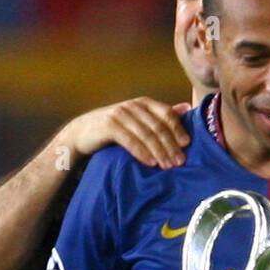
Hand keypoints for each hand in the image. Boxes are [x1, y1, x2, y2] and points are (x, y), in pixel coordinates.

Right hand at [60, 98, 190, 169]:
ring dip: (159, 152)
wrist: (82, 132)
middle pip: (158, 126)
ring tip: (168, 166)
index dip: (178, 129)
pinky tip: (151, 163)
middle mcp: (133, 106)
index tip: (187, 145)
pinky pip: (130, 140)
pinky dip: (142, 152)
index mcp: (144, 103)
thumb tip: (187, 107)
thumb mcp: (139, 119)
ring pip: (146, 134)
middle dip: (171, 145)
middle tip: (180, 162)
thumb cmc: (116, 128)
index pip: (167, 114)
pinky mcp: (109, 125)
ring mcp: (120, 114)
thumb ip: (160, 115)